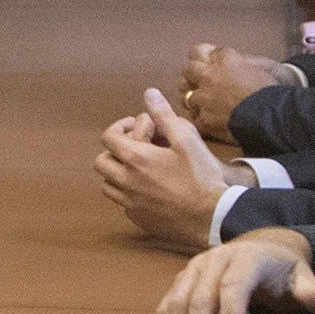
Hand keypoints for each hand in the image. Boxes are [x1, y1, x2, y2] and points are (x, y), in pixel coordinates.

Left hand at [92, 90, 238, 251]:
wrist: (212, 215)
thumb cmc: (201, 176)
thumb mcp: (186, 139)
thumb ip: (164, 115)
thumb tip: (149, 94)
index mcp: (135, 159)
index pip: (107, 137)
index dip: (120, 126)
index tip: (137, 126)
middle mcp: (125, 182)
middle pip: (101, 162)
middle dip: (115, 150)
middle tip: (137, 146)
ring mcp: (129, 203)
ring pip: (108, 185)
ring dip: (118, 172)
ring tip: (140, 167)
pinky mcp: (138, 219)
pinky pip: (122, 203)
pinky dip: (129, 192)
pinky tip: (150, 188)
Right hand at [143, 228, 314, 313]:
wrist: (259, 249)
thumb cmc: (282, 272)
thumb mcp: (301, 278)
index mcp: (246, 258)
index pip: (234, 284)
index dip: (232, 312)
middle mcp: (213, 261)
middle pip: (199, 299)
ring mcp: (192, 271)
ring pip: (176, 304)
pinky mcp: (179, 283)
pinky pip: (165, 308)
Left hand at [173, 42, 298, 132]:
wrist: (274, 115)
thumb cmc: (271, 88)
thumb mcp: (258, 65)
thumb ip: (239, 60)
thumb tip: (232, 60)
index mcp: (224, 59)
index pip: (200, 51)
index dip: (203, 58)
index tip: (207, 64)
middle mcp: (209, 75)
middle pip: (189, 70)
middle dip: (192, 75)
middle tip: (199, 83)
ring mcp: (204, 98)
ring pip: (186, 96)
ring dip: (195, 100)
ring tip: (205, 105)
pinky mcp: (205, 119)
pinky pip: (195, 118)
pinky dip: (202, 120)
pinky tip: (211, 122)